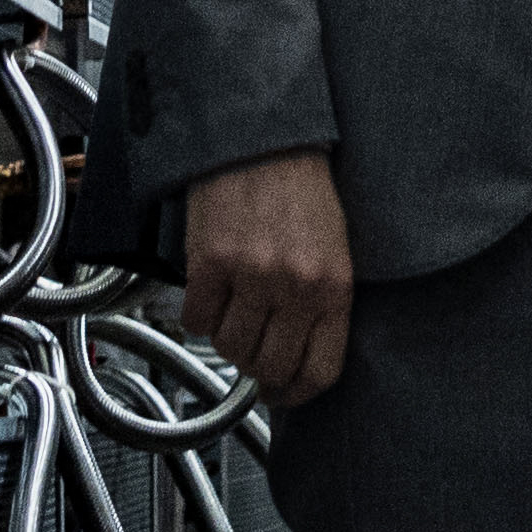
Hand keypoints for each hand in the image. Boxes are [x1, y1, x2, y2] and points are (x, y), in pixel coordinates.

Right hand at [180, 149, 353, 406]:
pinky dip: (199, 316)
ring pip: (229, 347)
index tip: (283, 393)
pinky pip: (197, 319)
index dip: (297, 392)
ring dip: (227, 340)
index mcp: (334, 287)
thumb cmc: (302, 190)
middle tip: (251, 355)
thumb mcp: (335, 250)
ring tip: (233, 314)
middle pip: (269, 367)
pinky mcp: (210, 262)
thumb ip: (322, 303)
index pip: (320, 370)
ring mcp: (251, 275)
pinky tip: (211, 293)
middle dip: (258, 370)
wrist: (263, 139)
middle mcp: (295, 286)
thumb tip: (298, 358)